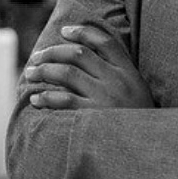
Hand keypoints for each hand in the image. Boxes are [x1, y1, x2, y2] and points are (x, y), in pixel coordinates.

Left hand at [24, 24, 153, 110]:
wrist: (147, 147)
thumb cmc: (138, 118)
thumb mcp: (137, 89)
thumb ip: (119, 73)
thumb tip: (87, 56)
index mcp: (128, 71)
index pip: (104, 41)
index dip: (82, 32)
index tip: (64, 31)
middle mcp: (117, 80)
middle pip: (79, 54)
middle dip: (53, 52)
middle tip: (36, 56)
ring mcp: (105, 98)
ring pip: (68, 73)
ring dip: (44, 70)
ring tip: (30, 73)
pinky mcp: (93, 117)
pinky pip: (64, 101)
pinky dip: (46, 97)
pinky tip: (36, 99)